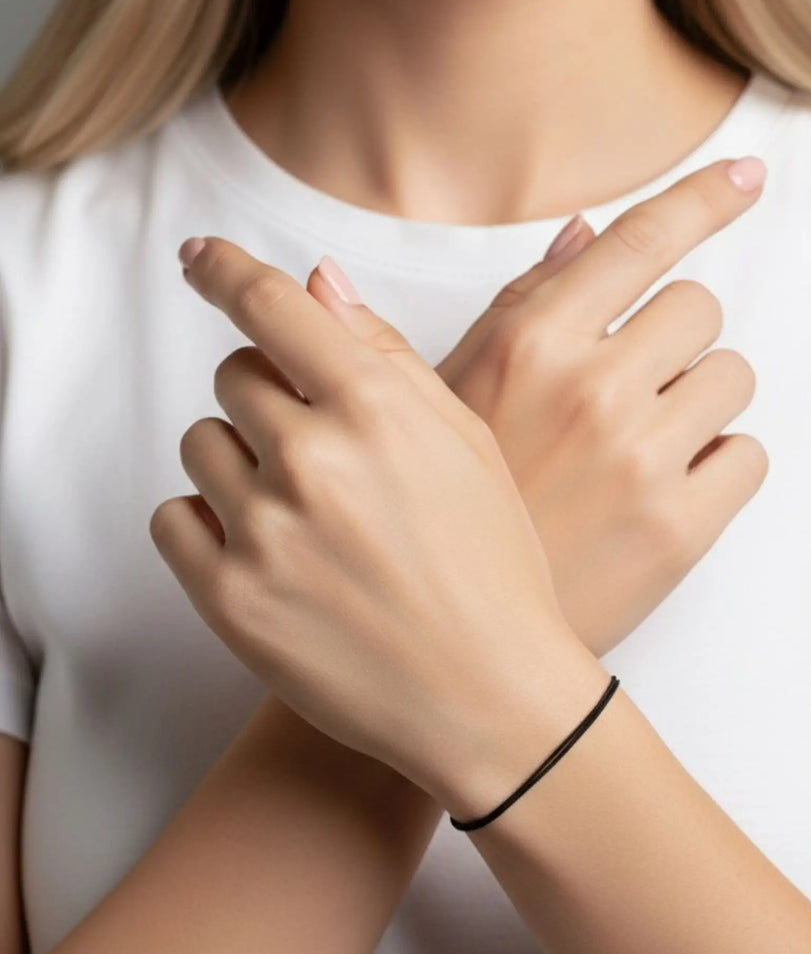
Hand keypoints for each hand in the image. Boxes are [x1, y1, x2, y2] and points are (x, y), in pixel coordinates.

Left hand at [151, 237, 606, 819]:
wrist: (488, 694)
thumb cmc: (494, 566)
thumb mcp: (469, 444)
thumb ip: (388, 356)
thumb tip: (318, 284)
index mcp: (378, 411)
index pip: (273, 309)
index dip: (227, 271)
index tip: (200, 258)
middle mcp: (313, 462)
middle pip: (235, 376)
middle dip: (270, 396)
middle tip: (323, 449)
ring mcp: (265, 533)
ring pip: (201, 444)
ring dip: (241, 459)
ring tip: (305, 509)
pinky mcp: (230, 600)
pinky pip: (173, 517)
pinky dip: (210, 521)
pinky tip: (272, 548)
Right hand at [309, 158, 768, 654]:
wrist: (456, 640)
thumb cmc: (448, 511)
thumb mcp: (454, 398)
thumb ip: (520, 307)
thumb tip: (585, 232)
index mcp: (531, 347)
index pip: (638, 243)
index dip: (703, 199)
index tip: (748, 178)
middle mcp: (592, 389)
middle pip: (700, 307)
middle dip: (675, 341)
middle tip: (630, 392)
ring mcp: (643, 461)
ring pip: (734, 378)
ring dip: (700, 403)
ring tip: (642, 449)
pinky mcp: (682, 529)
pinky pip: (749, 456)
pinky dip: (718, 468)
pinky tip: (664, 495)